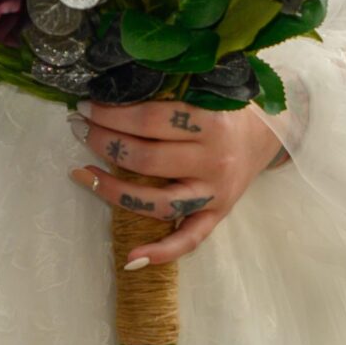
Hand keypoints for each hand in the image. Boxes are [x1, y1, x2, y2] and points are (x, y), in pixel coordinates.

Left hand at [68, 99, 287, 265]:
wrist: (265, 137)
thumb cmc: (224, 110)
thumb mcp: (204, 92)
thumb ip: (170, 91)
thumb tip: (114, 86)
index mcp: (210, 122)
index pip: (149, 120)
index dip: (111, 114)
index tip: (86, 107)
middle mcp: (213, 160)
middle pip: (146, 159)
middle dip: (104, 143)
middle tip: (80, 129)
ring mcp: (214, 193)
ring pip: (157, 201)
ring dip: (112, 190)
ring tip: (82, 174)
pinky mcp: (217, 216)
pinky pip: (189, 241)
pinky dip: (161, 252)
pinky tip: (131, 258)